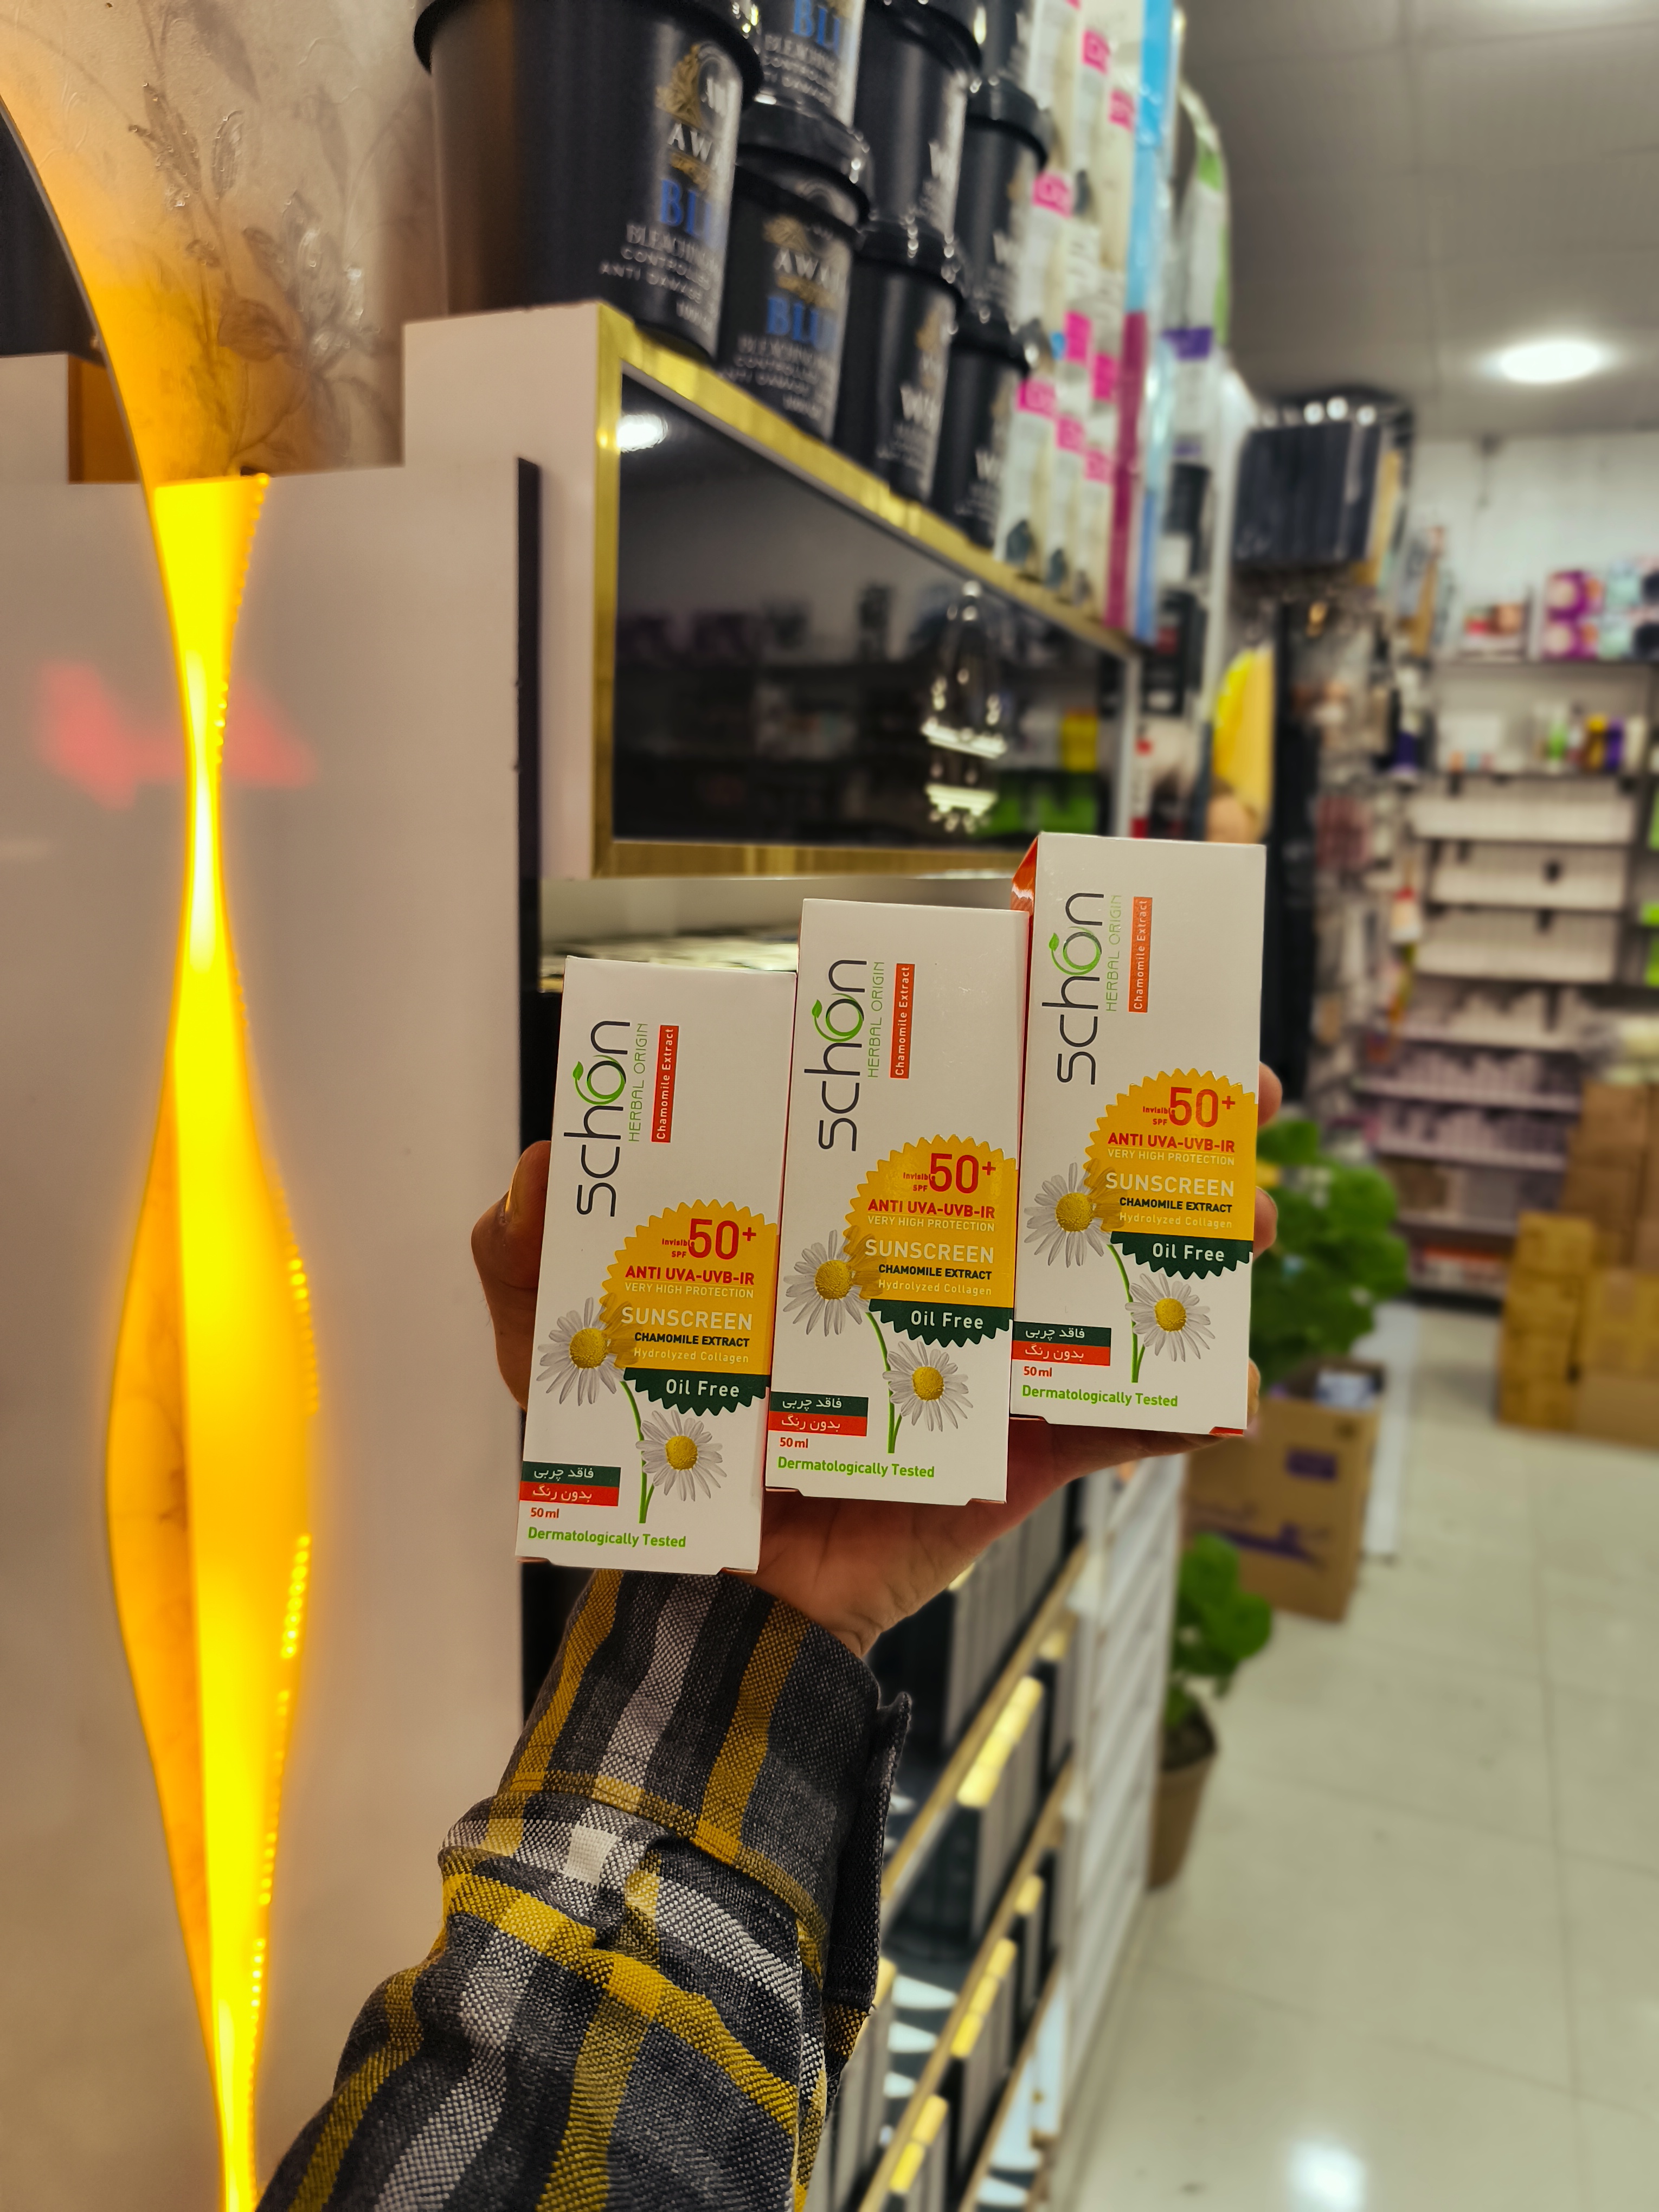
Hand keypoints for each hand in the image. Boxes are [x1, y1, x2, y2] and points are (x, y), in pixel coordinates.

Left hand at [472, 1064, 1281, 1657]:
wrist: (711, 1612)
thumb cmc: (645, 1456)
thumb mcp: (559, 1344)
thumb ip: (524, 1252)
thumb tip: (536, 1160)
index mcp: (845, 1216)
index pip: (932, 1103)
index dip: (1006, 1032)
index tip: (1070, 968)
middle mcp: (932, 1266)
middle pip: (1057, 1169)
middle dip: (1155, 1122)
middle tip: (1228, 1087)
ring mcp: (992, 1353)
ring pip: (1116, 1278)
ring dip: (1200, 1241)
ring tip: (1251, 1216)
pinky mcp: (1024, 1452)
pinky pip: (1120, 1430)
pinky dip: (1183, 1415)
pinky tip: (1236, 1395)